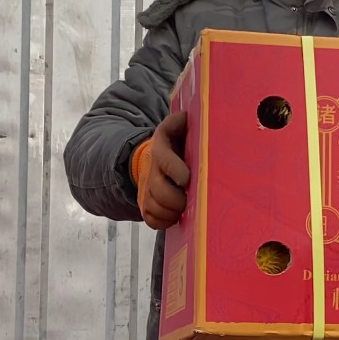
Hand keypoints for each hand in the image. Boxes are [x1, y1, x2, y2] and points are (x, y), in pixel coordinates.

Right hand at [139, 111, 190, 229]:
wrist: (152, 157)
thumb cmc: (174, 143)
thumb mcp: (178, 126)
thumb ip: (183, 120)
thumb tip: (192, 117)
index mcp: (161, 150)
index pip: (166, 161)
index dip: (176, 171)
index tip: (187, 180)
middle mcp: (151, 171)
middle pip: (159, 191)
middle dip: (177, 200)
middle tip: (190, 200)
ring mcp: (147, 189)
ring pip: (154, 208)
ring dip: (171, 213)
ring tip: (185, 210)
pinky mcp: (146, 204)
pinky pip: (150, 220)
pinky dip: (163, 222)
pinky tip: (175, 217)